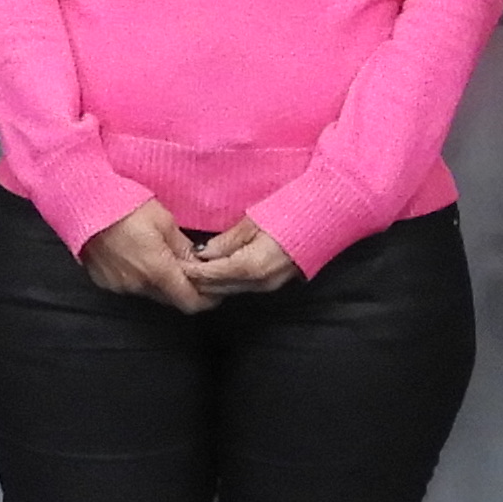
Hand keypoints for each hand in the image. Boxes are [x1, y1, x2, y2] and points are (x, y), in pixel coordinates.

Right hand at [76, 200, 215, 314]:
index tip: (216, 289)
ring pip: (151, 292)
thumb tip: (199, 262)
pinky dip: (141, 277)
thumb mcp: (164, 220)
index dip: (207, 299)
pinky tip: (140, 257)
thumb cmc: (123, 205)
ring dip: (162, 282)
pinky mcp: (104, 281)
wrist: (81, 202)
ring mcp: (119, 285)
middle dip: (185, 288)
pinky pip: (130, 286)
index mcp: (157, 270)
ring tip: (165, 258)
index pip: (190, 303)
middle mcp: (138, 285)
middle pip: (171, 299)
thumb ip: (184, 247)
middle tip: (194, 270)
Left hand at [182, 219, 306, 297]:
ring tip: (193, 269)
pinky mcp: (275, 282)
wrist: (328, 215)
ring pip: (230, 289)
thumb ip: (226, 241)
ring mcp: (269, 285)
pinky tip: (216, 270)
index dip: (190, 271)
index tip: (174, 264)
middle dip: (197, 280)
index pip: (210, 276)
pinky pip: (243, 286)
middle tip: (177, 268)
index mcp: (251, 266)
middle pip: (218, 288)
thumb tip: (202, 253)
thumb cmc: (292, 211)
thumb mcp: (252, 222)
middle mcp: (260, 282)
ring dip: (210, 282)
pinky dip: (226, 280)